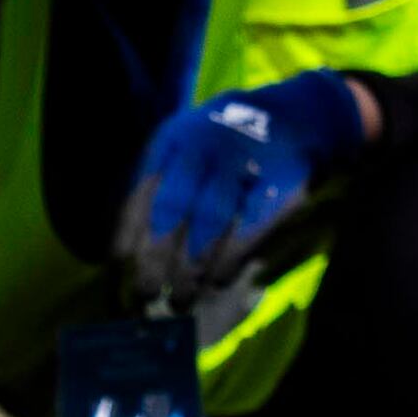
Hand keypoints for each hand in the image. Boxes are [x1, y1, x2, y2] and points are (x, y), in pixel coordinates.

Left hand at [126, 71, 372, 288]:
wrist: (297, 118)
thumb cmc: (227, 146)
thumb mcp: (187, 151)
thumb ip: (161, 188)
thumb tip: (129, 252)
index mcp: (172, 139)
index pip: (141, 191)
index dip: (128, 234)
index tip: (120, 268)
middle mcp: (202, 145)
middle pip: (171, 208)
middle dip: (154, 257)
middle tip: (146, 294)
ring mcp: (242, 161)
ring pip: (208, 221)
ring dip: (190, 266)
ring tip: (179, 299)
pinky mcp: (277, 182)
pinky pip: (247, 227)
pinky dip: (229, 258)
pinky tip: (217, 281)